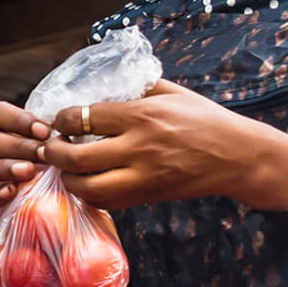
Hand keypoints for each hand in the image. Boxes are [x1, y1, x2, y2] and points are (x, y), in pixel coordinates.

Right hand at [0, 101, 51, 214]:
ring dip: (0, 168)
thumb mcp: (62, 151)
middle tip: (44, 155)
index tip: (45, 132)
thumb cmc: (61, 170)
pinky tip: (13, 192)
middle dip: (15, 146)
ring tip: (28, 172)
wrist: (60, 208)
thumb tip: (64, 132)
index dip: (16, 119)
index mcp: (0, 131)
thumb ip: (58, 140)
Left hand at [42, 79, 287, 211]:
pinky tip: (88, 182)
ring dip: (68, 179)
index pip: (83, 118)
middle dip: (53, 154)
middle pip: (77, 158)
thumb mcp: (171, 91)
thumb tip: (98, 84)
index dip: (61, 121)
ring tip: (66, 168)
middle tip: (50, 147)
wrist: (237, 156)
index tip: (59, 121)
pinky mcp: (148, 196)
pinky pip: (108, 202)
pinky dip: (90, 195)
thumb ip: (135, 86)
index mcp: (142, 115)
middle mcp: (139, 147)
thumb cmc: (204, 119)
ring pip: (88, 188)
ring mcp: (143, 177)